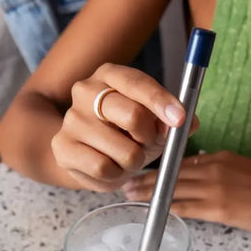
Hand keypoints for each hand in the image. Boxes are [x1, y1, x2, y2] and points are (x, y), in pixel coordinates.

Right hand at [51, 63, 194, 190]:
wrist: (88, 153)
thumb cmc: (126, 133)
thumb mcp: (154, 120)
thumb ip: (174, 120)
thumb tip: (187, 122)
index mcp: (110, 75)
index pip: (138, 84)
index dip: (162, 102)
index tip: (179, 119)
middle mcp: (86, 91)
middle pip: (133, 115)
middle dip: (150, 137)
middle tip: (146, 143)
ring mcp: (71, 119)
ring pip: (124, 151)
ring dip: (134, 161)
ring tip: (125, 156)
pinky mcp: (63, 148)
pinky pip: (104, 169)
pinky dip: (116, 175)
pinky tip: (111, 167)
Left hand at [122, 150, 250, 236]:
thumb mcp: (242, 167)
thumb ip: (217, 169)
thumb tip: (197, 174)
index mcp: (219, 158)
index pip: (182, 162)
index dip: (161, 169)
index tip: (145, 173)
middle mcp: (212, 169)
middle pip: (172, 174)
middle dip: (147, 181)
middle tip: (127, 185)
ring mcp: (213, 188)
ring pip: (173, 190)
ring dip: (150, 195)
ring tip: (132, 197)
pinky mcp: (217, 208)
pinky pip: (185, 207)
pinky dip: (167, 209)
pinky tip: (154, 212)